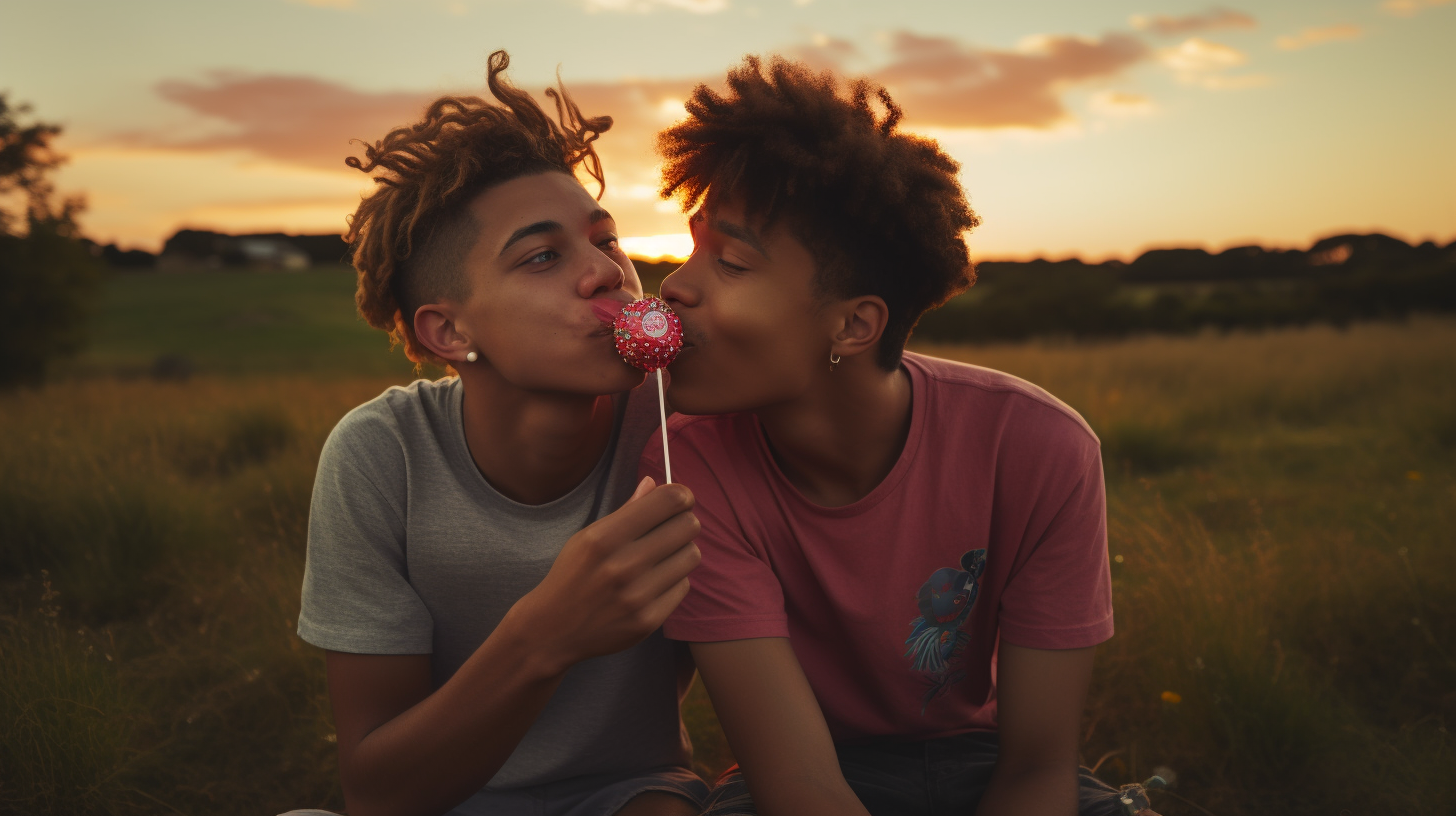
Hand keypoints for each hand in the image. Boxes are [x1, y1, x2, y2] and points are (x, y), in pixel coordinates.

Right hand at [506, 477, 699, 672]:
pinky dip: (673, 580)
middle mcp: (623, 565)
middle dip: (684, 522)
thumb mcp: (588, 537)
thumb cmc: (572, 575)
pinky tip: (653, 583)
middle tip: (672, 528)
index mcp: (605, 537)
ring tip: (661, 556)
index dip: (682, 495)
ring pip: (692, 555)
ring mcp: (637, 596)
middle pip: (688, 526)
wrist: (553, 630)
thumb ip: (625, 510)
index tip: (680, 499)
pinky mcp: (648, 620)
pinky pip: (683, 585)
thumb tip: (655, 482)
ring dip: (681, 552)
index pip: (668, 500)